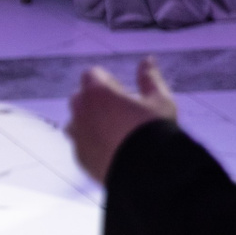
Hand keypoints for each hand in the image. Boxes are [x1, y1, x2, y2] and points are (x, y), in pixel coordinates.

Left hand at [66, 58, 177, 184]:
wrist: (150, 174)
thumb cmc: (155, 131)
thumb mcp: (160, 100)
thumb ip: (150, 78)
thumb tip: (148, 60)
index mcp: (97, 93)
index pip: (92, 75)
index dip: (108, 82)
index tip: (124, 94)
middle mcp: (81, 112)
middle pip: (80, 97)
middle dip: (96, 100)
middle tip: (121, 113)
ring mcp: (78, 136)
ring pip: (75, 122)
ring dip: (89, 122)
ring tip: (115, 133)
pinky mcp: (80, 158)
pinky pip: (80, 145)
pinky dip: (91, 144)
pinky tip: (112, 151)